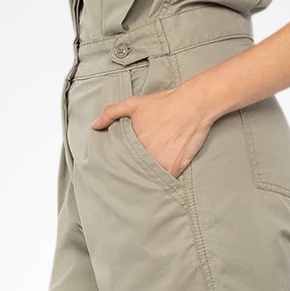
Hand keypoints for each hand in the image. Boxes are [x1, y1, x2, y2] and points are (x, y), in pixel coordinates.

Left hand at [92, 82, 212, 177]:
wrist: (194, 105)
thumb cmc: (165, 103)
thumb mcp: (134, 104)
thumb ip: (111, 113)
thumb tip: (94, 126)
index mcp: (131, 141)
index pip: (119, 160)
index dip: (118, 165)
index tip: (116, 171)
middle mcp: (143, 154)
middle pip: (132, 171)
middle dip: (131, 174)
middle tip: (127, 182)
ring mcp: (159, 162)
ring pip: (147, 178)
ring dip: (145, 180)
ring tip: (141, 187)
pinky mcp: (174, 167)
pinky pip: (164, 182)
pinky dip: (162, 183)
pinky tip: (158, 183)